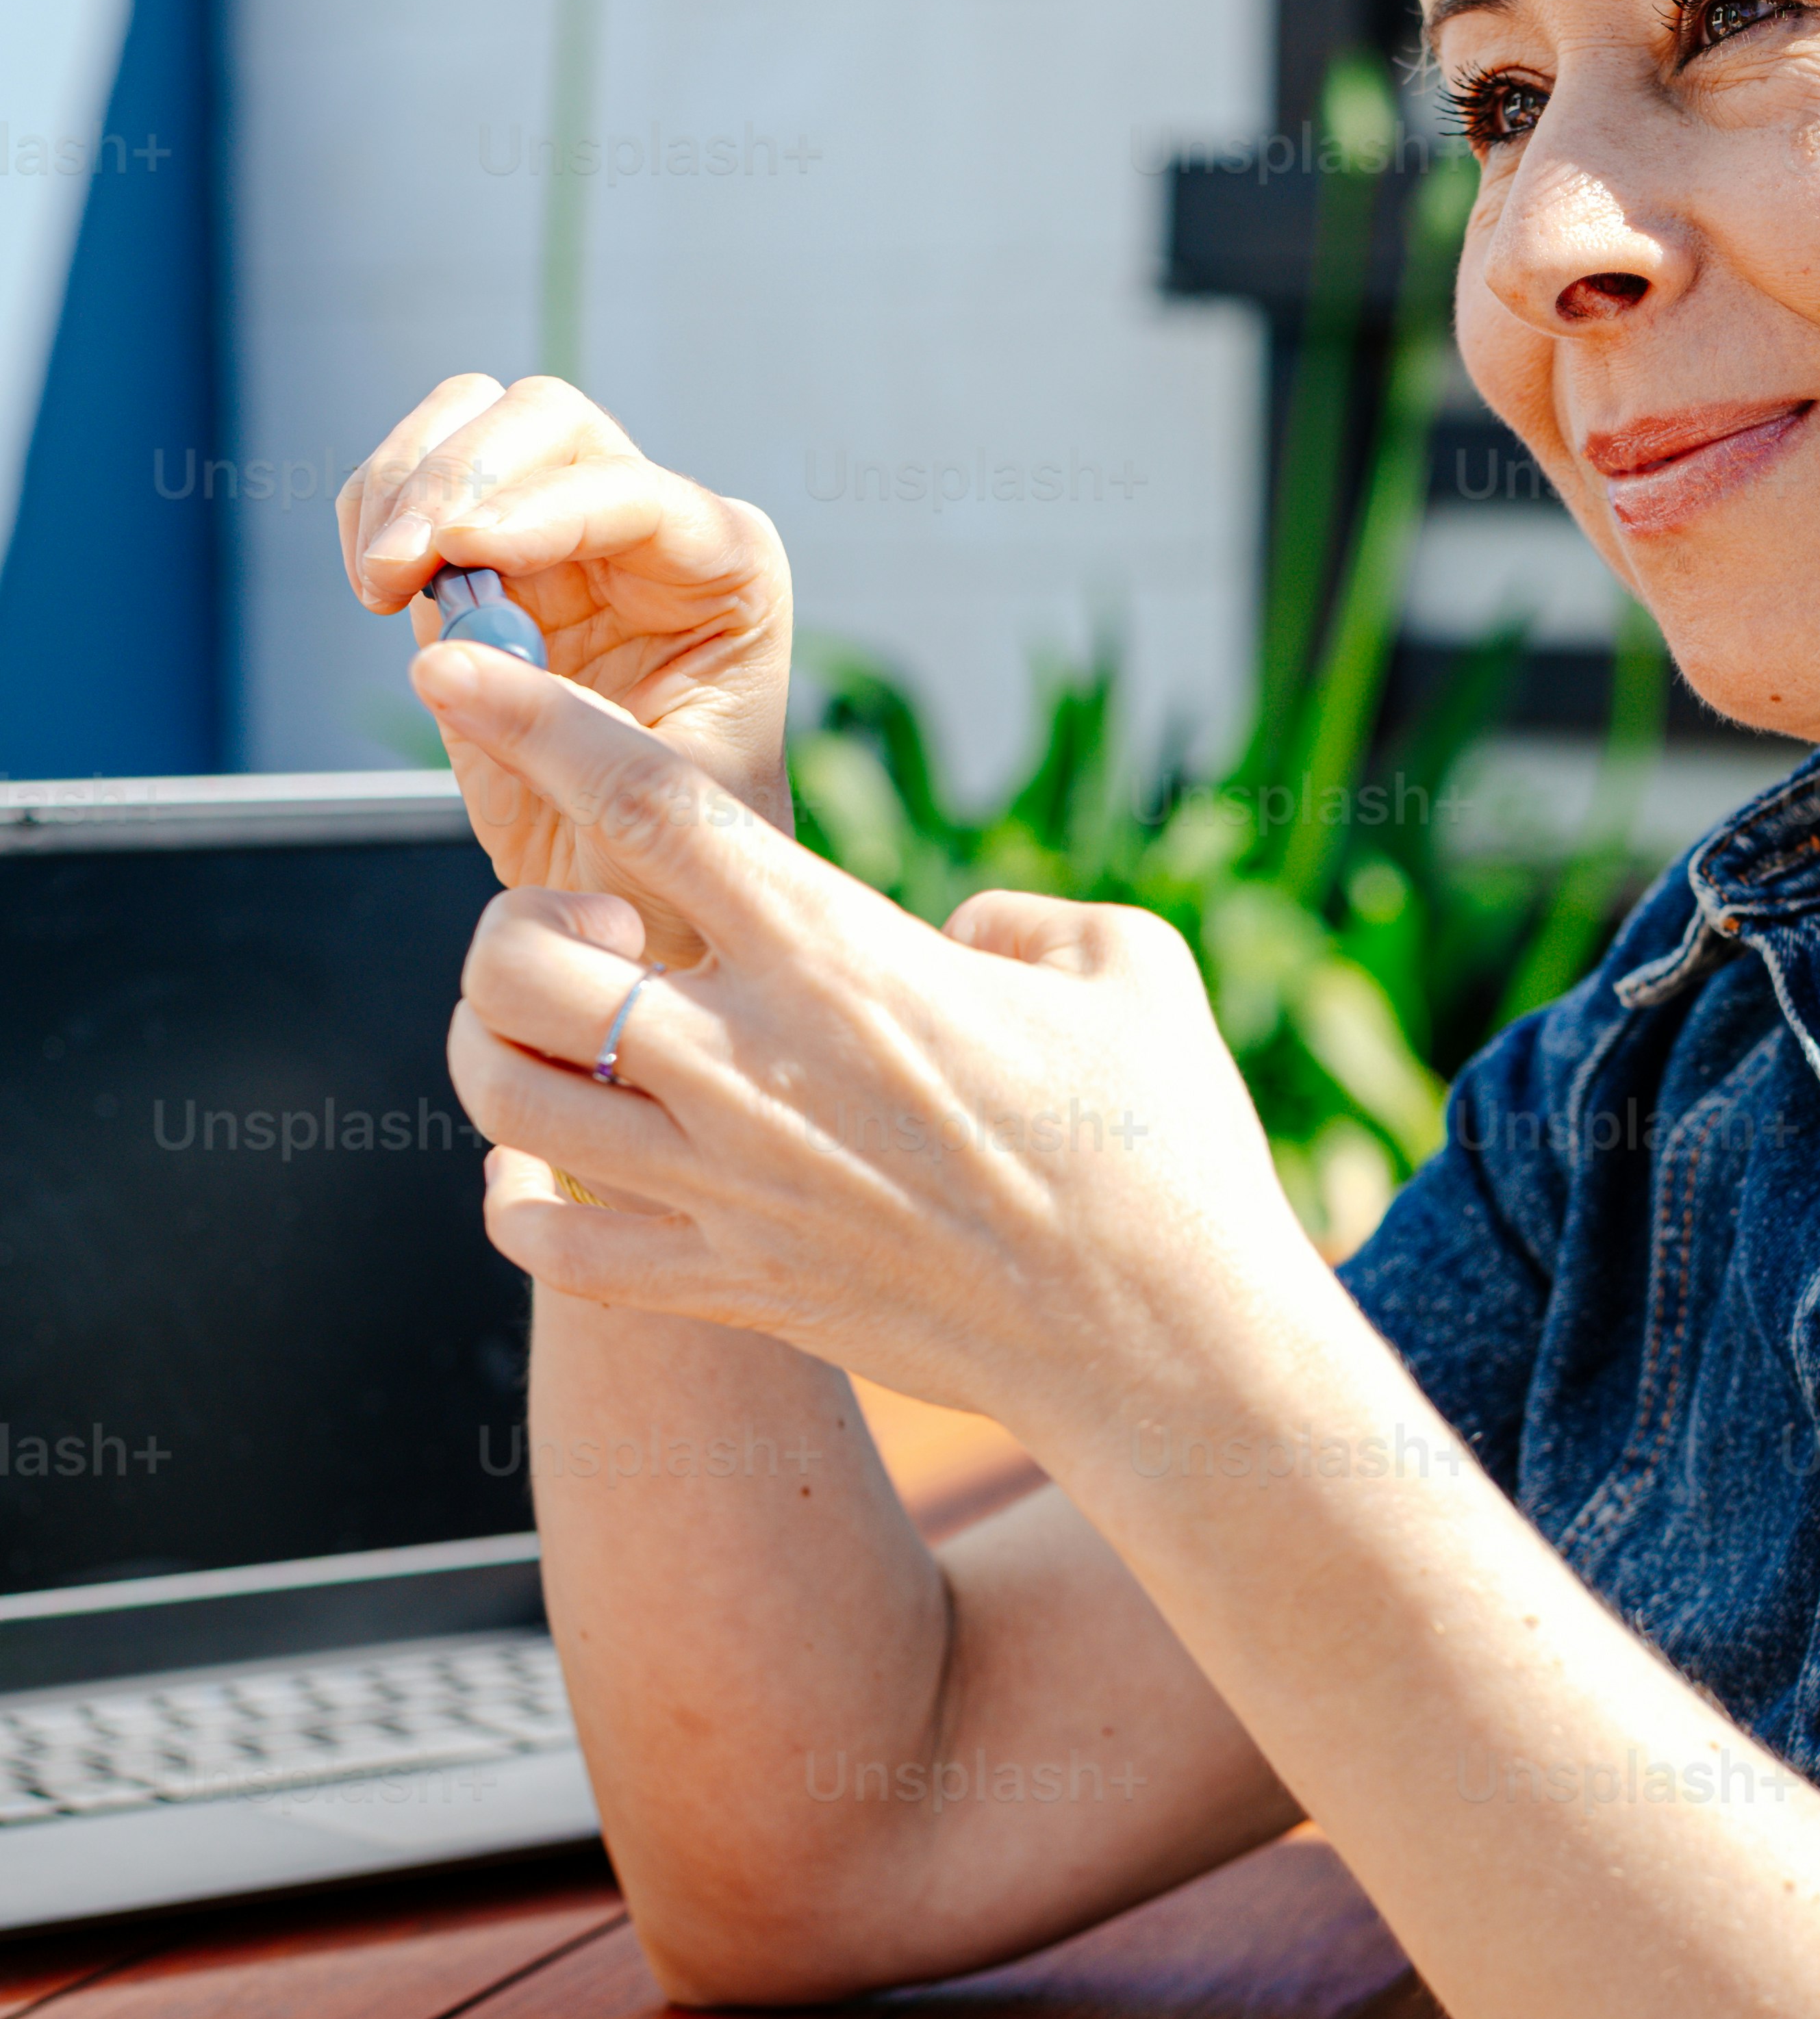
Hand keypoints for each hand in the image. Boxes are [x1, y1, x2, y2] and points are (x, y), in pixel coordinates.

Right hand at [339, 374, 794, 926]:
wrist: (635, 900)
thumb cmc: (683, 862)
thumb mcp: (653, 814)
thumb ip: (563, 732)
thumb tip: (444, 659)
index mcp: (728, 571)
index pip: (632, 492)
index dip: (539, 509)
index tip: (458, 552)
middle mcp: (651, 532)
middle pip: (550, 423)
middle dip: (458, 476)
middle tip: (395, 569)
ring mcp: (562, 537)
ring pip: (475, 424)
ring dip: (403, 482)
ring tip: (378, 585)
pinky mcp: (484, 567)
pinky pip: (414, 488)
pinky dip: (374, 512)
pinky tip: (375, 587)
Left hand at [432, 652, 1304, 1456]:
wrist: (1162, 1346)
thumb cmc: (1164, 1150)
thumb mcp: (1122, 968)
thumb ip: (1018, 917)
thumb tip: (956, 933)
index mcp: (839, 953)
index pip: (641, 803)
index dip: (531, 722)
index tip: (455, 672)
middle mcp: (750, 1065)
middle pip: (516, 957)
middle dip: (514, 918)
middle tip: (594, 932)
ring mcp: (725, 1189)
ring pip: (500, 1095)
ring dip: (497, 1042)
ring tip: (564, 1033)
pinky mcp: (729, 1290)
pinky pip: (547, 1249)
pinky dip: (518, 1201)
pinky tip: (554, 1166)